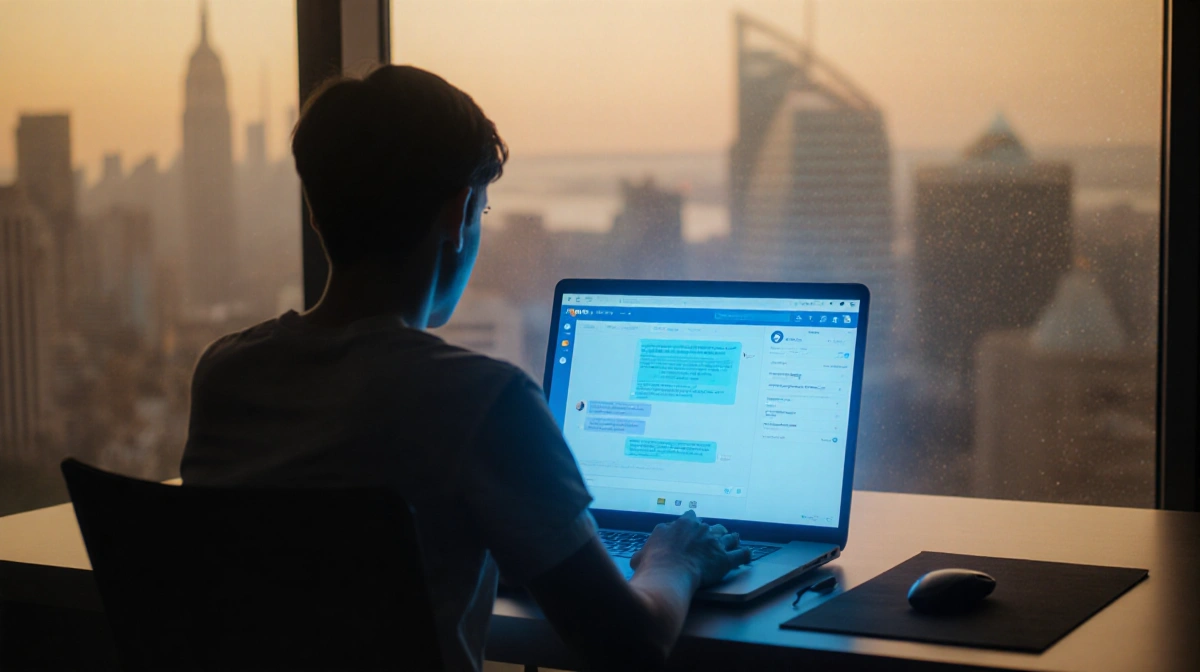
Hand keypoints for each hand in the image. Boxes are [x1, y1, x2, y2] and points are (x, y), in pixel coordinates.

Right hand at [630, 510, 751, 587]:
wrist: (670, 571)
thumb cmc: (653, 564)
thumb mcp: (641, 556)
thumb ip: (643, 554)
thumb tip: (637, 560)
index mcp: (680, 525)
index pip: (689, 518)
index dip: (691, 523)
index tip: (692, 526)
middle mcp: (699, 529)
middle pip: (710, 526)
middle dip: (712, 531)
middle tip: (713, 537)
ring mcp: (714, 542)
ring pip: (727, 536)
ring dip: (731, 538)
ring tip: (734, 539)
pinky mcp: (725, 558)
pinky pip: (740, 554)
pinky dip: (745, 555)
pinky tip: (747, 555)